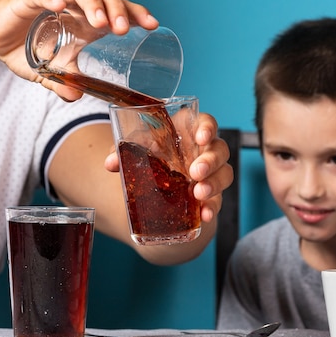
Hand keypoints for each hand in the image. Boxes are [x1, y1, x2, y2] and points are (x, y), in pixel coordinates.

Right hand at [0, 0, 158, 100]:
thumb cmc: (26, 49)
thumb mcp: (49, 72)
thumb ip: (64, 84)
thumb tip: (77, 98)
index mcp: (85, 19)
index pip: (117, 8)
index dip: (136, 12)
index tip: (153, 25)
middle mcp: (74, 5)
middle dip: (117, 9)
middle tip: (124, 30)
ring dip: (93, 3)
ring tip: (101, 23)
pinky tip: (58, 7)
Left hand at [104, 112, 233, 221]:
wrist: (155, 183)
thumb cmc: (150, 154)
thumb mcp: (136, 148)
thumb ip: (123, 151)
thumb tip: (111, 163)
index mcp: (188, 131)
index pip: (205, 122)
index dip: (207, 127)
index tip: (201, 137)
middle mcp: (203, 150)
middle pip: (219, 149)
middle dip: (210, 160)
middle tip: (195, 172)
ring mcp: (210, 173)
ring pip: (224, 173)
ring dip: (214, 184)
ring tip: (199, 194)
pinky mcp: (210, 194)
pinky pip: (218, 200)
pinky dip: (212, 207)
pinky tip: (204, 215)